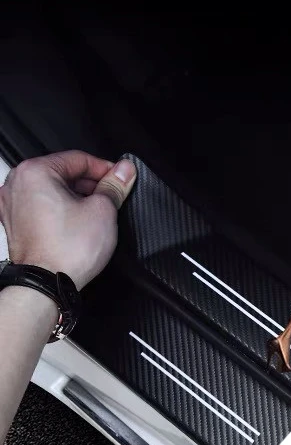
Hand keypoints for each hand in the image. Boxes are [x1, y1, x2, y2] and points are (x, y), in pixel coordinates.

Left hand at [0, 150, 136, 289]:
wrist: (45, 285)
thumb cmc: (65, 252)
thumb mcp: (103, 211)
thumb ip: (114, 186)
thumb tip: (124, 171)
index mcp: (35, 172)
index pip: (77, 159)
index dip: (105, 169)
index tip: (119, 177)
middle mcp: (17, 185)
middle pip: (62, 173)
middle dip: (90, 185)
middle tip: (112, 197)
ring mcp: (13, 206)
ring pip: (51, 191)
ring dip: (75, 198)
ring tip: (96, 214)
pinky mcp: (16, 225)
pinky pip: (42, 208)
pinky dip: (60, 212)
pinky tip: (77, 225)